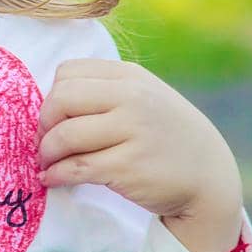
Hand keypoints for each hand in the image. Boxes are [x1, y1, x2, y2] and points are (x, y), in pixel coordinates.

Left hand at [35, 57, 241, 223]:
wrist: (208, 176)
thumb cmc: (166, 135)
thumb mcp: (143, 97)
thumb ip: (104, 92)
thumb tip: (48, 105)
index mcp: (130, 76)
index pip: (67, 72)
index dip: (51, 97)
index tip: (54, 120)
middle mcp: (132, 98)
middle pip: (61, 100)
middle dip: (44, 124)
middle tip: (45, 143)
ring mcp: (132, 131)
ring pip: (65, 136)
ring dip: (46, 153)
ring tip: (48, 163)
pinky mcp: (128, 167)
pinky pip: (76, 168)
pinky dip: (56, 175)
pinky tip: (51, 179)